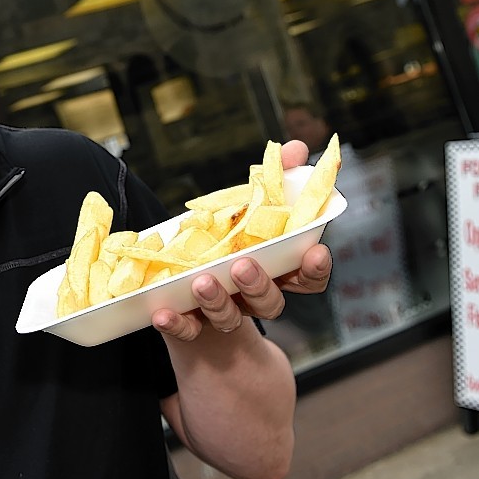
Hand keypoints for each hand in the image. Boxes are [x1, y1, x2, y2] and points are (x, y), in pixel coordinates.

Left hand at [152, 138, 331, 341]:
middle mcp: (253, 296)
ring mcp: (223, 312)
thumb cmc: (230, 239)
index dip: (316, 268)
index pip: (308, 277)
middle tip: (244, 264)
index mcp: (275, 270)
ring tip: (201, 281)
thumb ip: (276, 178)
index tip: (316, 251)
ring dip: (217, 301)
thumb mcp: (248, 205)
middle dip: (259, 284)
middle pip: (270, 301)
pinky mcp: (190, 322)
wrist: (191, 292)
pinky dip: (177, 323)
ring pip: (229, 317)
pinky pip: (186, 329)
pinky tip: (162, 313)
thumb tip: (295, 148)